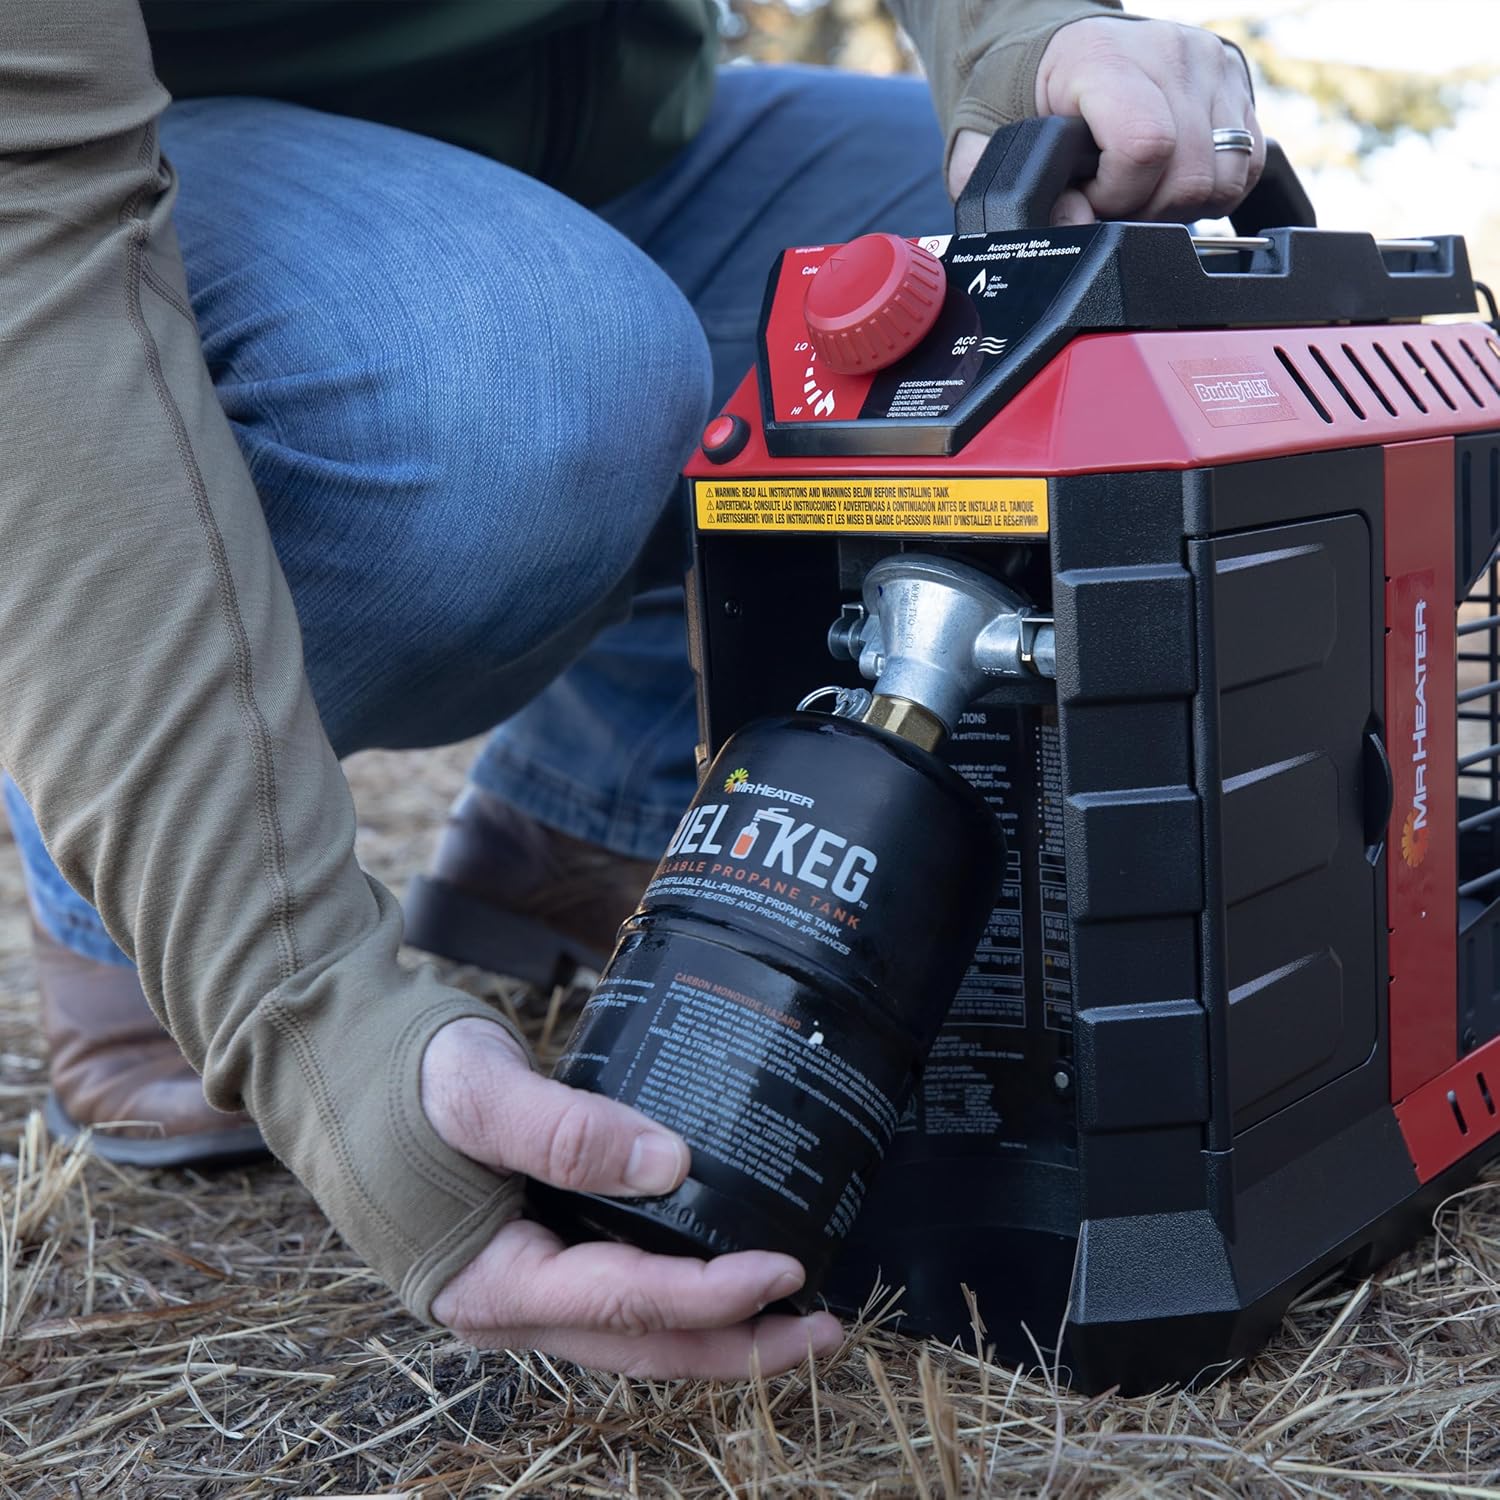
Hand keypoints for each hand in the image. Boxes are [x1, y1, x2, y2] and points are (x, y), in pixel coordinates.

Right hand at [421, 1018, 843, 1377]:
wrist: (336, 1063)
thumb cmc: (398, 1076)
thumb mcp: (477, 1091)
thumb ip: (564, 1132)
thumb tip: (673, 1162)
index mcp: (488, 1280)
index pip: (623, 1305)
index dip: (712, 1295)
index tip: (785, 1268)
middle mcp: (504, 1305)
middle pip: (641, 1348)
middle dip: (738, 1346)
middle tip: (826, 1327)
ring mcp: (515, 1286)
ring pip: (631, 1334)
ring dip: (714, 1329)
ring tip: (794, 1309)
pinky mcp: (526, 1255)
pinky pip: (613, 1295)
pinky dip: (674, 1294)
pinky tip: (717, 1266)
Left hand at [948, 17, 1263, 224]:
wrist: (1049, 52)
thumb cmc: (1019, 100)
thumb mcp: (987, 147)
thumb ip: (1014, 196)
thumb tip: (1074, 225)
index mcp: (1103, 59)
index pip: (1145, 146)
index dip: (1116, 195)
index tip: (1088, 196)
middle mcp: (1168, 52)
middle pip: (1190, 172)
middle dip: (1146, 209)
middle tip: (1110, 200)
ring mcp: (1209, 64)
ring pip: (1224, 174)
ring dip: (1181, 204)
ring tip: (1138, 191)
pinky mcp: (1235, 80)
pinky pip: (1247, 161)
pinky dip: (1211, 188)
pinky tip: (1167, 181)